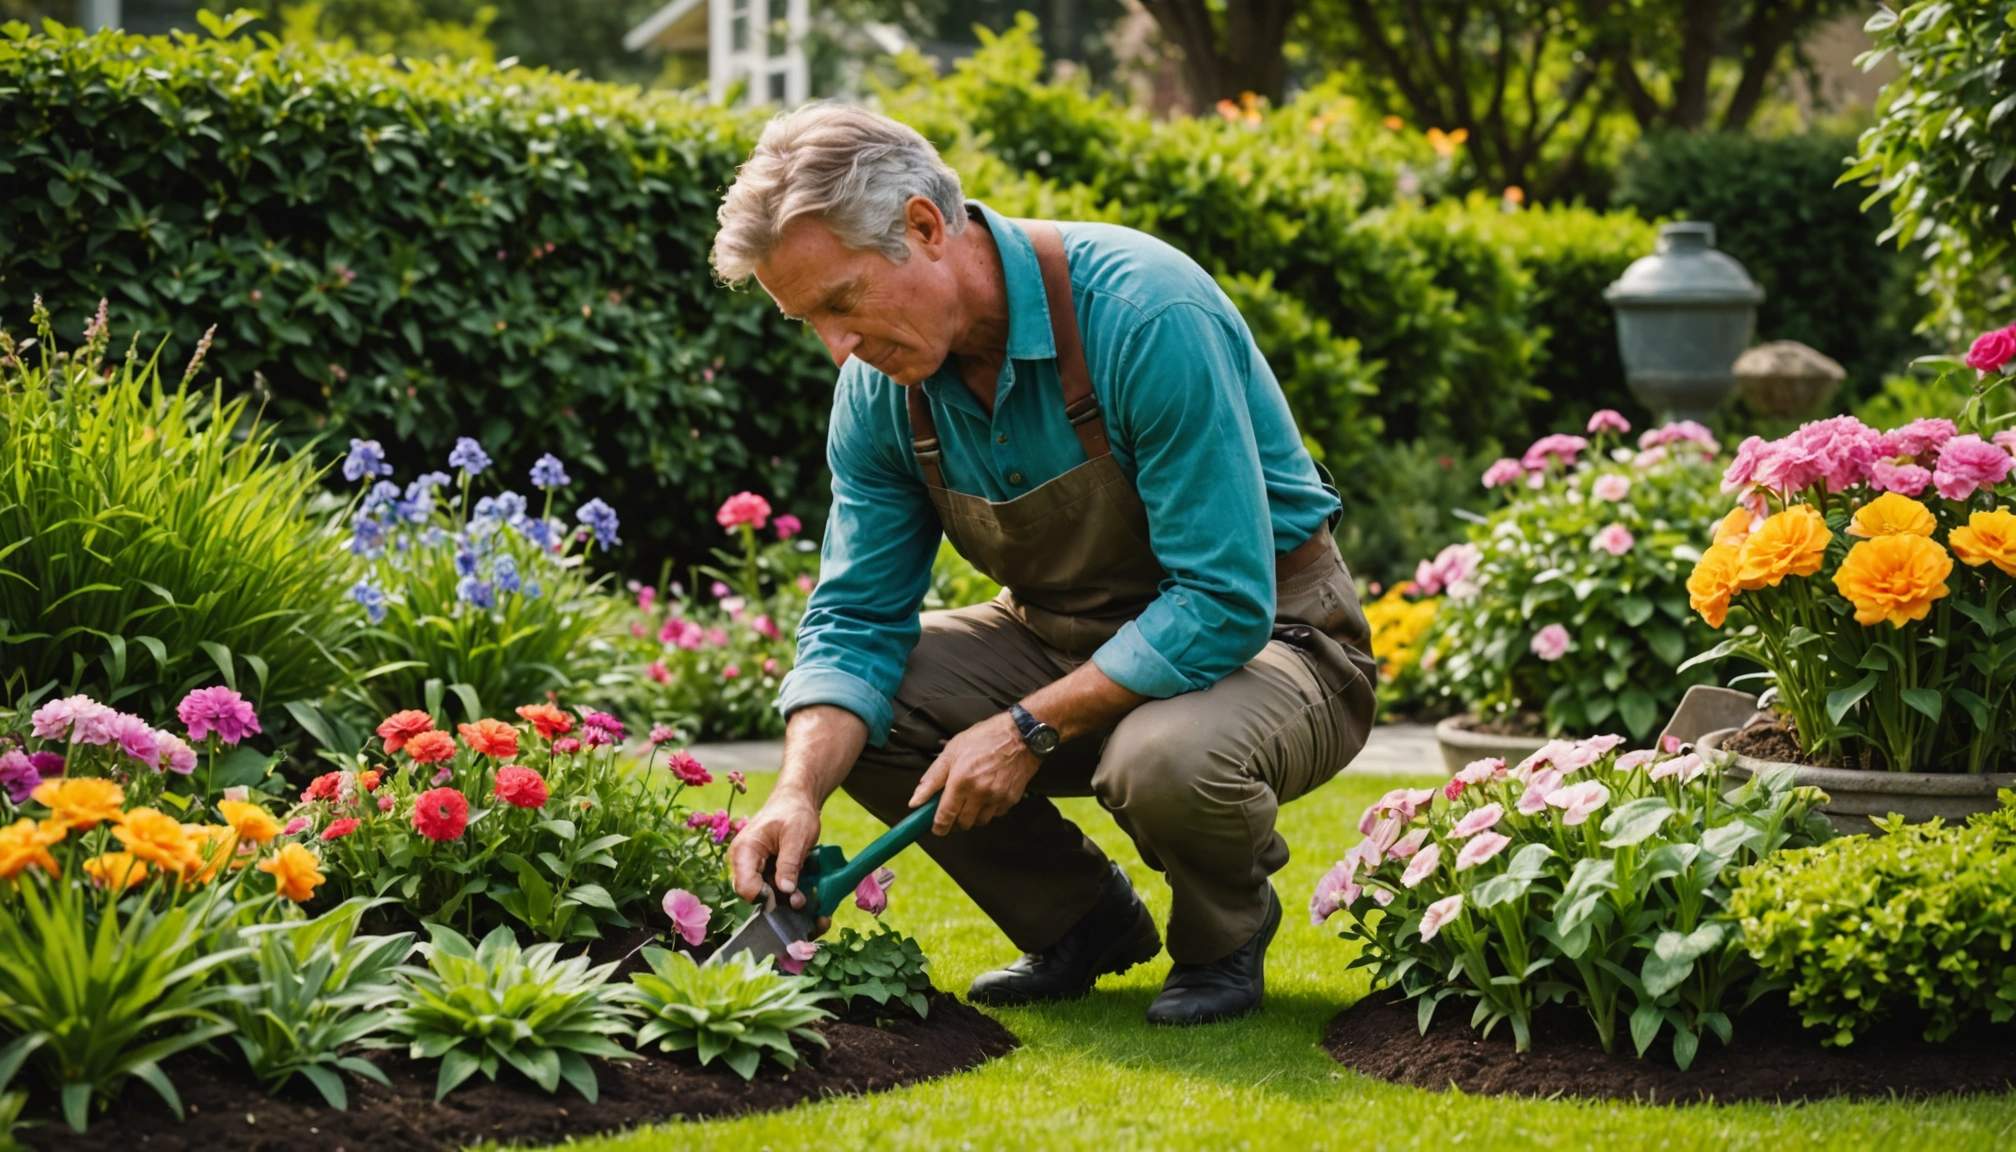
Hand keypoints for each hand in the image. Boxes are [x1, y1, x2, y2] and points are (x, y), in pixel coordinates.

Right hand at [727, 791, 821, 909]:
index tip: (788, 895)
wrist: (796, 800)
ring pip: (760, 893)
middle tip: (799, 899)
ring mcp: (750, 865)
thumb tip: (785, 890)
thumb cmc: (795, 812)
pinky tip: (798, 890)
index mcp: (745, 850)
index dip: (765, 897)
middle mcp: (742, 860)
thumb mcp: (797, 837)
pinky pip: (768, 886)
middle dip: (775, 900)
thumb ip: (789, 863)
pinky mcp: (760, 868)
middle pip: (751, 893)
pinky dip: (782, 891)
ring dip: (781, 898)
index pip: (745, 886)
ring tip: (802, 897)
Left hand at [908, 711, 1040, 834]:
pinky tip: (986, 795)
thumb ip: (932, 778)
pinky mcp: (1011, 799)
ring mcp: (997, 797)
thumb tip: (915, 801)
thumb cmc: (985, 738)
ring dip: (972, 816)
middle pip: (963, 823)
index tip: (936, 828)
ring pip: (979, 822)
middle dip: (954, 821)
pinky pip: (995, 815)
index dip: (938, 826)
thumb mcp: (952, 751)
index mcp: (961, 780)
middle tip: (952, 809)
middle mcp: (980, 792)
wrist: (1022, 734)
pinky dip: (988, 810)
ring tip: (970, 800)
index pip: (946, 816)